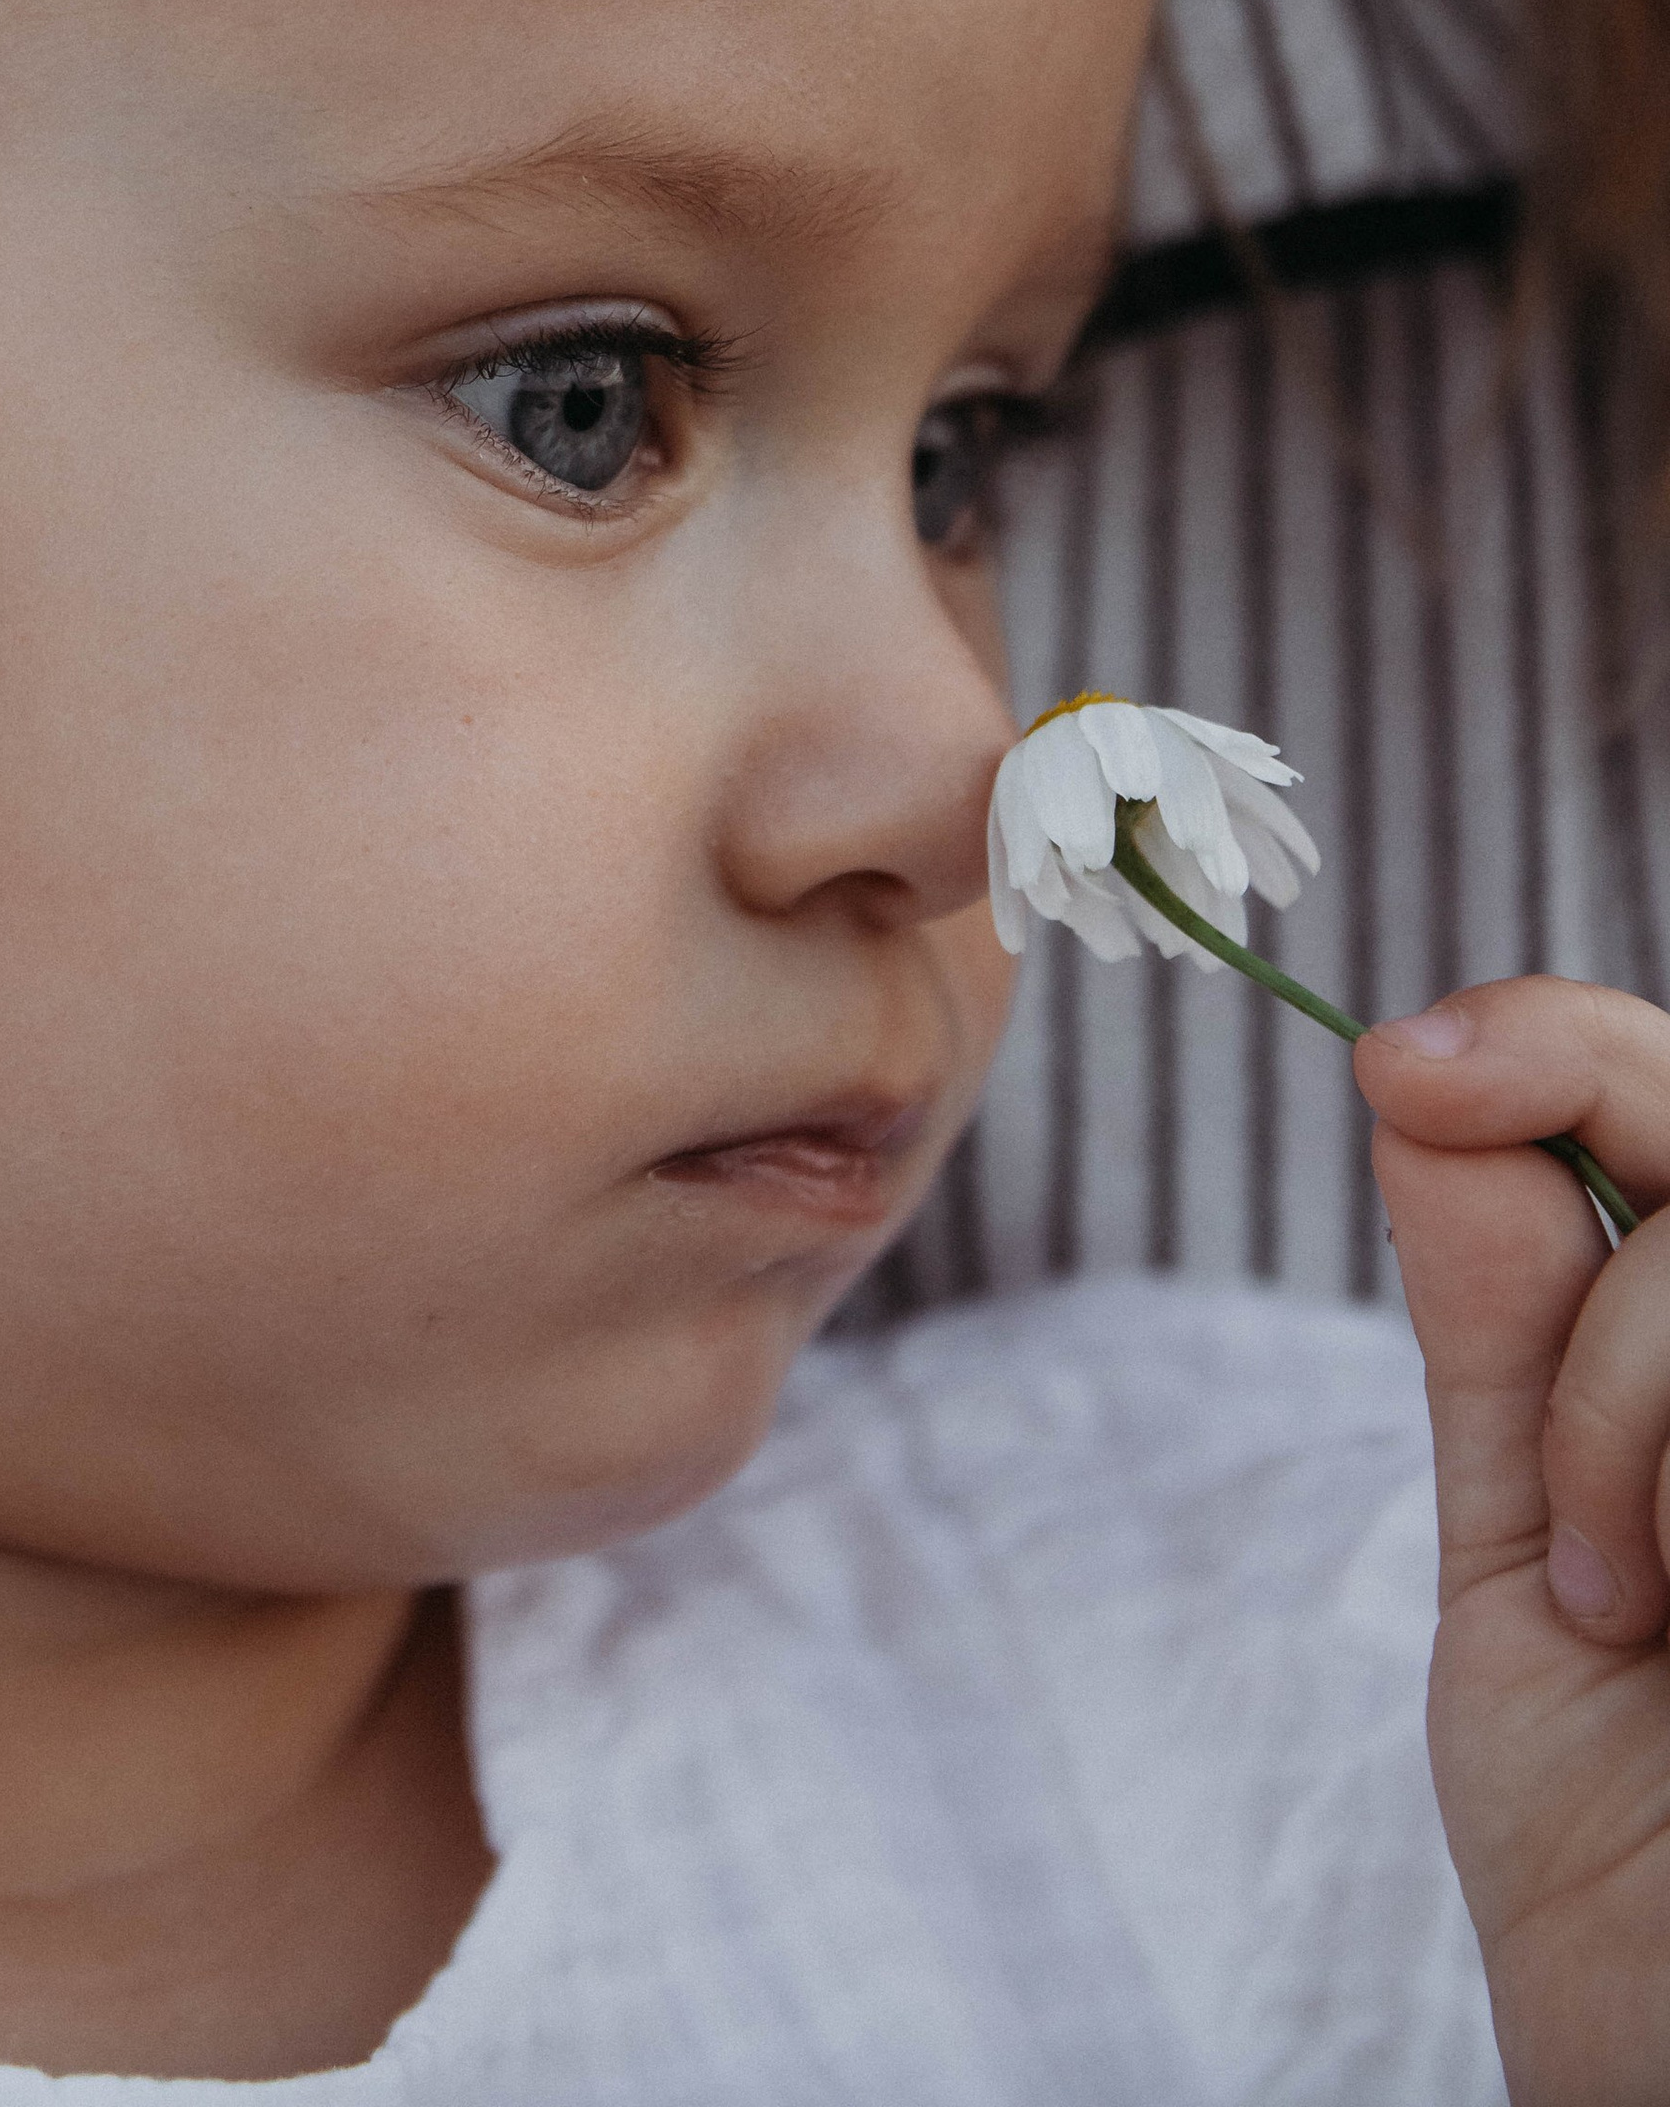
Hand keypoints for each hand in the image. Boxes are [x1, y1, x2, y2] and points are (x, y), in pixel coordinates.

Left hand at [1360, 979, 1669, 2106]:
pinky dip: (1658, 1444)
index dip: (1559, 1037)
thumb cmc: (1620, 1868)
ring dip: (1631, 1366)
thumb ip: (1504, 1335)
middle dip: (1581, 1081)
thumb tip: (1422, 1085)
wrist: (1668, 2080)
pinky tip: (1642, 1615)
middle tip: (1426, 1109)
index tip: (1397, 1061)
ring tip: (1606, 1581)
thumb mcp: (1530, 1569)